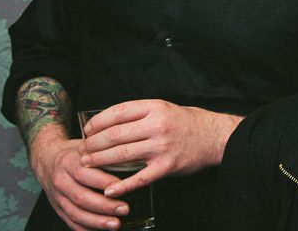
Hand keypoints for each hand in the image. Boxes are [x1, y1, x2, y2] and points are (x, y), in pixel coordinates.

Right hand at [29, 124, 130, 229]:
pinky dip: (86, 228)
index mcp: (69, 163)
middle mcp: (61, 181)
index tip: (121, 187)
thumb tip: (130, 156)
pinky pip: (71, 222)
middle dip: (105, 206)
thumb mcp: (86, 146)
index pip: (85, 174)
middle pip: (81, 197)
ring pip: (76, 213)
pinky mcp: (58, 209)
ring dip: (97, 221)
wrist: (47, 159)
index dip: (103, 182)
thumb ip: (103, 151)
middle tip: (124, 209)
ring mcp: (57, 197)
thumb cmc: (74, 153)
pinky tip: (100, 230)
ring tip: (115, 224)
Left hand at [79, 100, 242, 197]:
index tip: (87, 130)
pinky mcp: (167, 166)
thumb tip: (110, 123)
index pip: (118, 112)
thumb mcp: (165, 108)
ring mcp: (162, 146)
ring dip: (100, 161)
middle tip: (81, 150)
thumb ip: (141, 114)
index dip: (98, 122)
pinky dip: (122, 185)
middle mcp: (157, 125)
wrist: (216, 137)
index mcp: (155, 107)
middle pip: (115, 134)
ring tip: (86, 164)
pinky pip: (140, 178)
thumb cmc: (188, 122)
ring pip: (122, 154)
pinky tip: (109, 190)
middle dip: (93, 143)